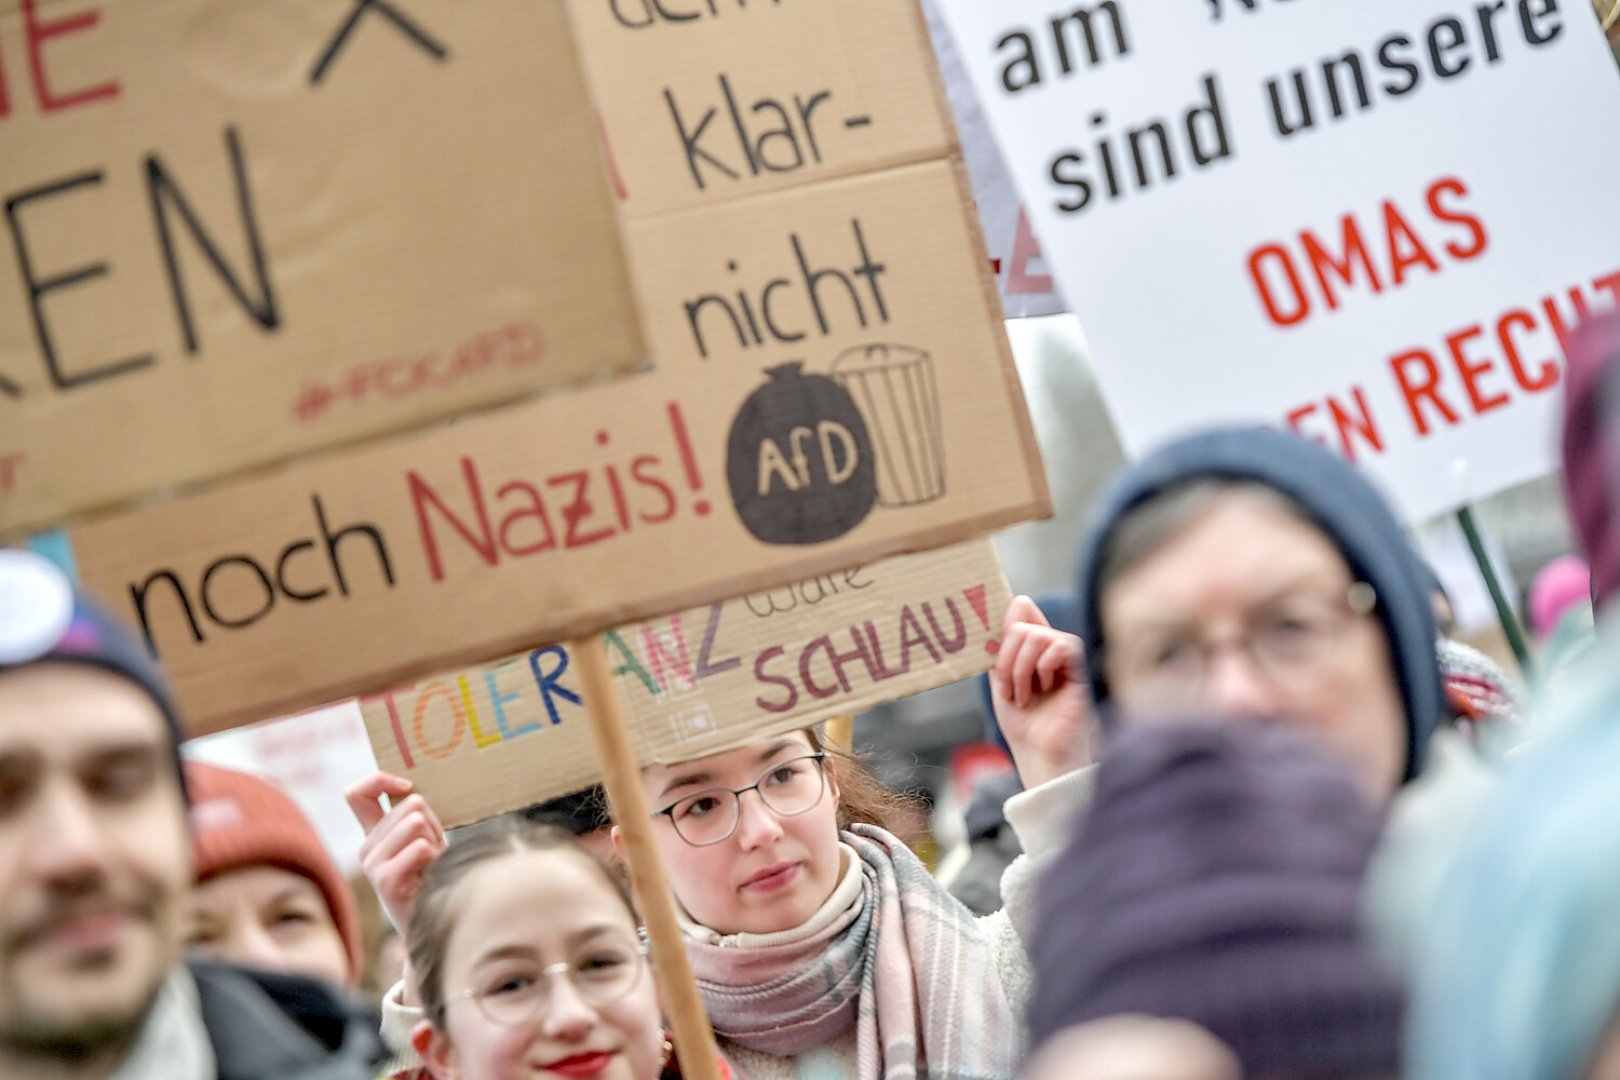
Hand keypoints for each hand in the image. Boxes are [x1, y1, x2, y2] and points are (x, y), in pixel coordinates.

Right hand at [346, 772, 447, 932]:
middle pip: (411, 805)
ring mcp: (372, 864)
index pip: (357, 793)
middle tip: (433, 852)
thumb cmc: (435, 875)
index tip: (406, 786)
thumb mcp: (427, 837)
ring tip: (432, 864)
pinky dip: (435, 858)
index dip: (380, 780)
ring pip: (417, 822)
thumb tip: (413, 795)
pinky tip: (430, 876)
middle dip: (434, 824)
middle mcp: (366, 847)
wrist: (434, 920)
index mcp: (373, 834)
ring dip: (436, 841)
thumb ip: (416, 815)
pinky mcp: (384, 880)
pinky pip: (420, 847)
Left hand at [991, 595, 1093, 788]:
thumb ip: (1003, 645)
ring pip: (1038, 635)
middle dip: (1005, 659)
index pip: (1022, 611)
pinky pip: (1062, 646)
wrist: (1038, 753)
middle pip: (1022, 625)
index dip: (1005, 623)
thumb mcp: (1001, 678)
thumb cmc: (1023, 723)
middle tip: (1007, 689)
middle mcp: (1052, 648)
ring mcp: (1067, 659)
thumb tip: (1015, 603)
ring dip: (1019, 668)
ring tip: (1022, 695)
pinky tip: (1043, 689)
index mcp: (1033, 648)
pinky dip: (1042, 667)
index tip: (993, 656)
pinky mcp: (1081, 670)